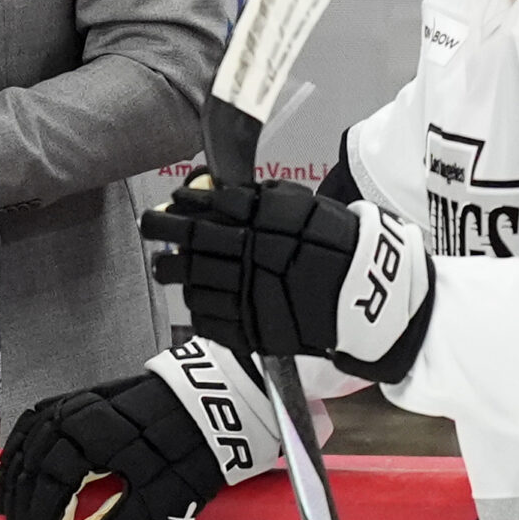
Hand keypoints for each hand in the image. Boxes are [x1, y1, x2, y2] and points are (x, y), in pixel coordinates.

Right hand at [0, 338, 282, 519]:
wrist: (219, 402)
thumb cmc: (192, 447)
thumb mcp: (166, 500)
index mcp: (92, 437)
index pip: (50, 481)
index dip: (40, 515)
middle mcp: (79, 414)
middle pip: (32, 458)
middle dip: (20, 500)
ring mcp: (81, 401)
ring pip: (30, 435)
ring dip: (14, 470)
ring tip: (4, 499)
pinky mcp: (89, 396)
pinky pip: (41, 416)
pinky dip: (24, 441)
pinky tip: (21, 456)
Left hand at [140, 178, 433, 382]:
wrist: (369, 297)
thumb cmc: (334, 245)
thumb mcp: (301, 207)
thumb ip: (255, 198)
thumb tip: (206, 189)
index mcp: (266, 220)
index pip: (211, 204)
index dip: (184, 202)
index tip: (170, 202)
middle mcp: (254, 254)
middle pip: (192, 240)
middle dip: (162, 230)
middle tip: (149, 227)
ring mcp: (249, 296)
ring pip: (193, 280)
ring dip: (174, 270)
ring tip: (166, 266)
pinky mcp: (250, 330)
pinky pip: (207, 318)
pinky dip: (196, 304)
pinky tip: (197, 294)